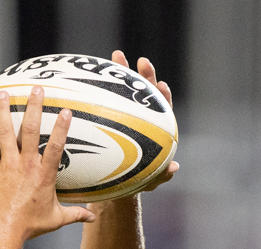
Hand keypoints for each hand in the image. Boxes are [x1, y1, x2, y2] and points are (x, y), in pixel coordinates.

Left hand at [0, 87, 95, 241]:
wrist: (3, 232)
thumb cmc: (30, 226)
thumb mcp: (56, 219)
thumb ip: (76, 214)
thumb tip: (93, 218)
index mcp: (44, 175)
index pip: (56, 146)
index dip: (61, 127)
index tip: (65, 109)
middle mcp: (25, 166)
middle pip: (29, 130)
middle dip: (33, 107)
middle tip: (35, 89)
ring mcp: (7, 167)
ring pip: (4, 134)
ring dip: (3, 112)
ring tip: (2, 95)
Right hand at [109, 50, 178, 193]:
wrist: (116, 181)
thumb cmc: (136, 181)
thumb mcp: (149, 181)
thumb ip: (161, 176)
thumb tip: (173, 169)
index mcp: (155, 129)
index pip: (163, 108)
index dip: (163, 97)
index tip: (161, 86)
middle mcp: (142, 118)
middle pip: (146, 93)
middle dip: (145, 75)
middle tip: (141, 62)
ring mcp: (123, 115)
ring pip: (124, 92)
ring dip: (120, 72)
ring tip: (115, 55)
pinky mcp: (107, 117)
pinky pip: (104, 101)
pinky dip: (99, 89)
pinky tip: (88, 77)